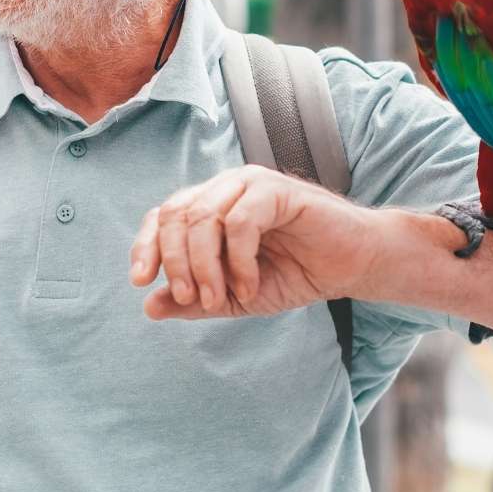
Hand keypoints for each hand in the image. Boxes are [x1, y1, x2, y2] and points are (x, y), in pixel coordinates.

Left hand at [129, 166, 383, 319]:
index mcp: (209, 206)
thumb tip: (149, 307)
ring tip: (220, 300)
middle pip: (175, 215)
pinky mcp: (277, 190)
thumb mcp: (235, 297)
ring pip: (203, 217)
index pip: (162, 216)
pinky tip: (249, 285)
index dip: (145, 246)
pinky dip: (238, 261)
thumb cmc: (295, 274)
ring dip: (204, 266)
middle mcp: (224, 188)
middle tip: (189, 299)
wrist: (351, 266)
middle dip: (175, 262)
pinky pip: (240, 222)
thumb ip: (194, 301)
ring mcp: (250, 184)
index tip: (140, 282)